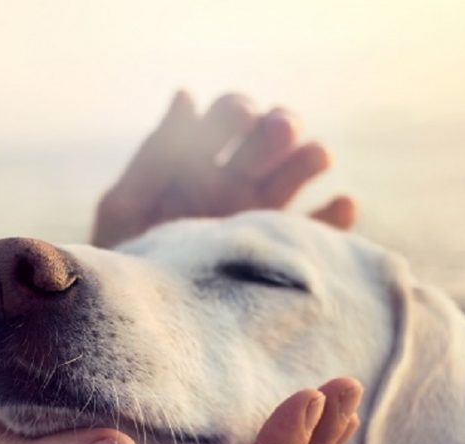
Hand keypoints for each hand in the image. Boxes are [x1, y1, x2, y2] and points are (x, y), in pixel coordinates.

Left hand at [92, 92, 356, 247]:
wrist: (140, 327)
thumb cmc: (123, 265)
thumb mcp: (126, 208)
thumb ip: (156, 155)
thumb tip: (186, 95)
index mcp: (197, 163)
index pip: (228, 118)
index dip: (237, 111)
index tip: (240, 117)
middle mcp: (235, 184)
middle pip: (270, 139)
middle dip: (278, 126)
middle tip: (278, 131)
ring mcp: (261, 218)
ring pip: (298, 174)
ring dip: (310, 157)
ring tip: (314, 157)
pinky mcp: (282, 255)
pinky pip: (319, 232)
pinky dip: (335, 216)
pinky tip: (341, 205)